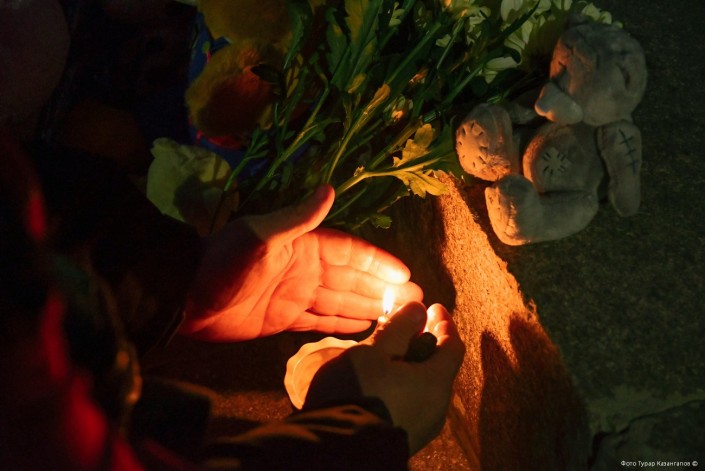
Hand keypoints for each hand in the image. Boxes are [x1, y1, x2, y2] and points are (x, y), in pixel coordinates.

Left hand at [182, 185, 422, 340]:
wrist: (184, 297)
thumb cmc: (222, 264)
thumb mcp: (259, 236)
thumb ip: (297, 218)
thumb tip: (330, 188)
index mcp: (303, 246)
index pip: (350, 253)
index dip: (378, 263)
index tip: (406, 275)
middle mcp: (304, 269)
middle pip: (352, 279)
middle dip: (382, 288)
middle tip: (414, 301)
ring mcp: (295, 295)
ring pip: (341, 301)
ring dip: (369, 306)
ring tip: (397, 316)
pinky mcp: (283, 319)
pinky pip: (321, 320)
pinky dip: (342, 323)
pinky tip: (363, 327)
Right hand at [351, 302, 464, 453]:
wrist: (338, 452)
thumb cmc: (358, 394)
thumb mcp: (374, 352)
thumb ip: (399, 328)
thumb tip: (419, 309)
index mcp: (436, 383)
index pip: (452, 345)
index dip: (444, 322)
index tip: (433, 307)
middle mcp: (437, 408)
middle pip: (440, 367)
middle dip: (428, 343)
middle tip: (410, 327)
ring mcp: (423, 428)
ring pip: (426, 387)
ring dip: (414, 366)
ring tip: (390, 354)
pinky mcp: (406, 439)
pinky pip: (413, 404)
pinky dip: (406, 385)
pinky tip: (383, 382)